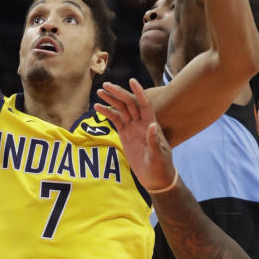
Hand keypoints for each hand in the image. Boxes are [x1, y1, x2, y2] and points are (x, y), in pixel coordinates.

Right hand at [95, 78, 175, 193]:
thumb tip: (152, 125)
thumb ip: (154, 141)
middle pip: (129, 104)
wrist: (154, 177)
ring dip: (111, 100)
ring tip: (99, 92)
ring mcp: (132, 128)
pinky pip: (115, 121)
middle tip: (106, 85)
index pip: (144, 104)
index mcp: (151, 124)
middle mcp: (141, 123)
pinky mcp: (125, 135)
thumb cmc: (160, 166)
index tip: (132, 81)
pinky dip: (107, 113)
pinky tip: (97, 107)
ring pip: (121, 110)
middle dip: (118, 93)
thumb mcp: (158, 155)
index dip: (138, 93)